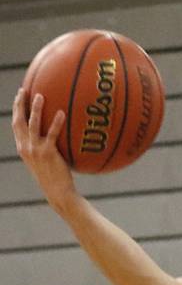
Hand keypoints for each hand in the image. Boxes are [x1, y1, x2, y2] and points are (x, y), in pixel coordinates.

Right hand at [11, 89, 75, 208]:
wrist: (58, 194)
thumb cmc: (55, 180)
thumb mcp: (44, 163)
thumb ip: (43, 150)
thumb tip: (52, 138)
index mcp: (23, 149)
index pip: (16, 126)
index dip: (16, 111)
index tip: (19, 98)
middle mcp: (26, 148)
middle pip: (18, 121)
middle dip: (19, 104)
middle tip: (23, 90)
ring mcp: (35, 150)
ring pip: (32, 124)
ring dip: (35, 108)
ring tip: (40, 96)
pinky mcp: (48, 153)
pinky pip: (52, 134)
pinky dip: (56, 122)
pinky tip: (62, 113)